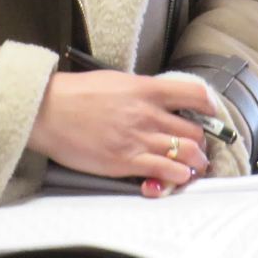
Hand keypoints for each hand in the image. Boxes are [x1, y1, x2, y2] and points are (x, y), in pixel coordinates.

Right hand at [27, 71, 210, 197]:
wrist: (48, 111)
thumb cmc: (76, 94)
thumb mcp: (115, 81)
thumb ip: (142, 91)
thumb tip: (160, 100)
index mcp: (146, 89)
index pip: (194, 95)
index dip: (209, 106)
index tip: (209, 114)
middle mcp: (148, 114)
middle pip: (195, 130)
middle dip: (200, 142)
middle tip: (196, 147)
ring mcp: (139, 139)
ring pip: (188, 153)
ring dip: (194, 162)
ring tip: (191, 165)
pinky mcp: (127, 162)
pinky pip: (168, 172)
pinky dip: (178, 176)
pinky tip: (176, 176)